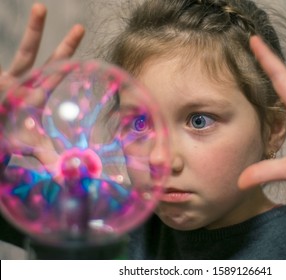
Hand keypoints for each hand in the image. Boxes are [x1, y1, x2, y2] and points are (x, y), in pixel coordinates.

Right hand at [0, 3, 84, 170]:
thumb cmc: (7, 140)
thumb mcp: (29, 147)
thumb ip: (49, 155)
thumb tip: (73, 171)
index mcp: (37, 97)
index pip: (60, 78)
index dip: (73, 66)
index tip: (91, 61)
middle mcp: (26, 85)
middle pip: (50, 60)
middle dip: (65, 45)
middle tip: (82, 28)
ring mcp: (8, 80)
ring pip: (25, 52)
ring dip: (35, 31)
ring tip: (43, 8)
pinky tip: (24, 14)